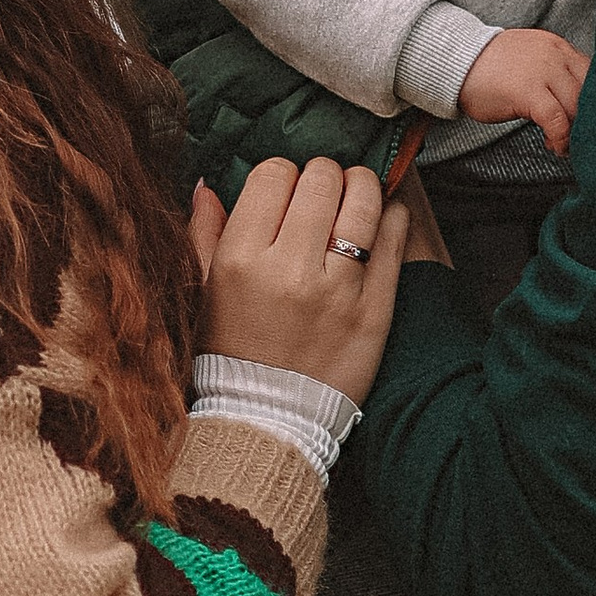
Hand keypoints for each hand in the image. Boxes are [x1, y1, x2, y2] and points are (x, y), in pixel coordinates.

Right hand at [193, 157, 406, 402]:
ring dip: (362, 187)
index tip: (287, 191)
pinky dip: (391, 218)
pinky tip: (382, 220)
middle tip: (324, 193)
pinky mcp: (374, 310)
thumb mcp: (201, 293)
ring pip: (365, 201)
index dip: (283, 174)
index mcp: (240, 259)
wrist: (268, 420)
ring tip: (357, 196)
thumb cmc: (230, 353)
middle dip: (324, 176)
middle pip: (322, 180)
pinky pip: (394, 239)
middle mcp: (289, 269)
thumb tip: (207, 185)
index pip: (273, 175)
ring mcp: (337, 290)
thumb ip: (203, 234)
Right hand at [456, 26, 589, 154]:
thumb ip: (555, 73)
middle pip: (590, 93)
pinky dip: (561, 139)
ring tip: (565, 145)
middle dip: (589, 120)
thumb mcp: (532, 60)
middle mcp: (556, 56)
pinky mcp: (529, 92)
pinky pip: (557, 121)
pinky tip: (555, 146)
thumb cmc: (491, 67)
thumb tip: (576, 104)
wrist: (457, 61)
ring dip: (576, 132)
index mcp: (559, 47)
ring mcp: (544, 72)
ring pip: (577, 107)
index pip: (594, 75)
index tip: (588, 121)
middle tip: (579, 138)